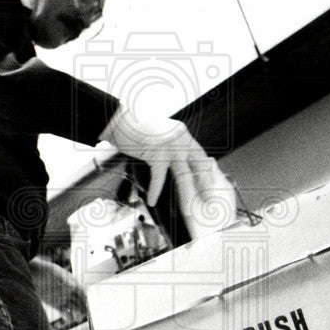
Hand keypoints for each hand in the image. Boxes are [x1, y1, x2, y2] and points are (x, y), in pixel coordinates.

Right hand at [99, 108, 216, 205]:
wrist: (119, 119)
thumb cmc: (135, 128)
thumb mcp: (160, 134)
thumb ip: (170, 144)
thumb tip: (176, 160)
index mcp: (183, 134)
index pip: (200, 155)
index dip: (206, 171)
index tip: (210, 185)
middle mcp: (181, 138)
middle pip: (199, 165)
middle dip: (205, 185)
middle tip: (210, 200)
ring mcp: (170, 146)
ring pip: (183, 175)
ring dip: (186, 195)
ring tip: (187, 210)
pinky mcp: (156, 153)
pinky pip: (158, 177)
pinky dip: (154, 190)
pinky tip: (152, 200)